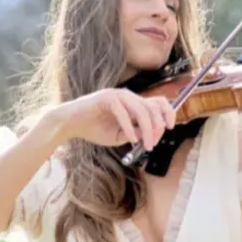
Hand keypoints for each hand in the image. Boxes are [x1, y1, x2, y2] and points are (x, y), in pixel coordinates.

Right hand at [51, 88, 175, 148]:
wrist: (70, 124)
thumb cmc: (94, 129)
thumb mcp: (121, 135)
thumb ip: (137, 133)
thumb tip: (152, 134)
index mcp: (133, 102)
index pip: (158, 102)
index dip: (168, 113)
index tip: (170, 128)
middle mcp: (128, 96)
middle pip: (153, 107)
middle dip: (157, 127)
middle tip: (152, 144)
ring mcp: (117, 95)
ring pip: (142, 110)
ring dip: (147, 130)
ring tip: (145, 146)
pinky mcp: (106, 98)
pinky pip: (123, 113)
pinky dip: (129, 127)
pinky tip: (131, 139)